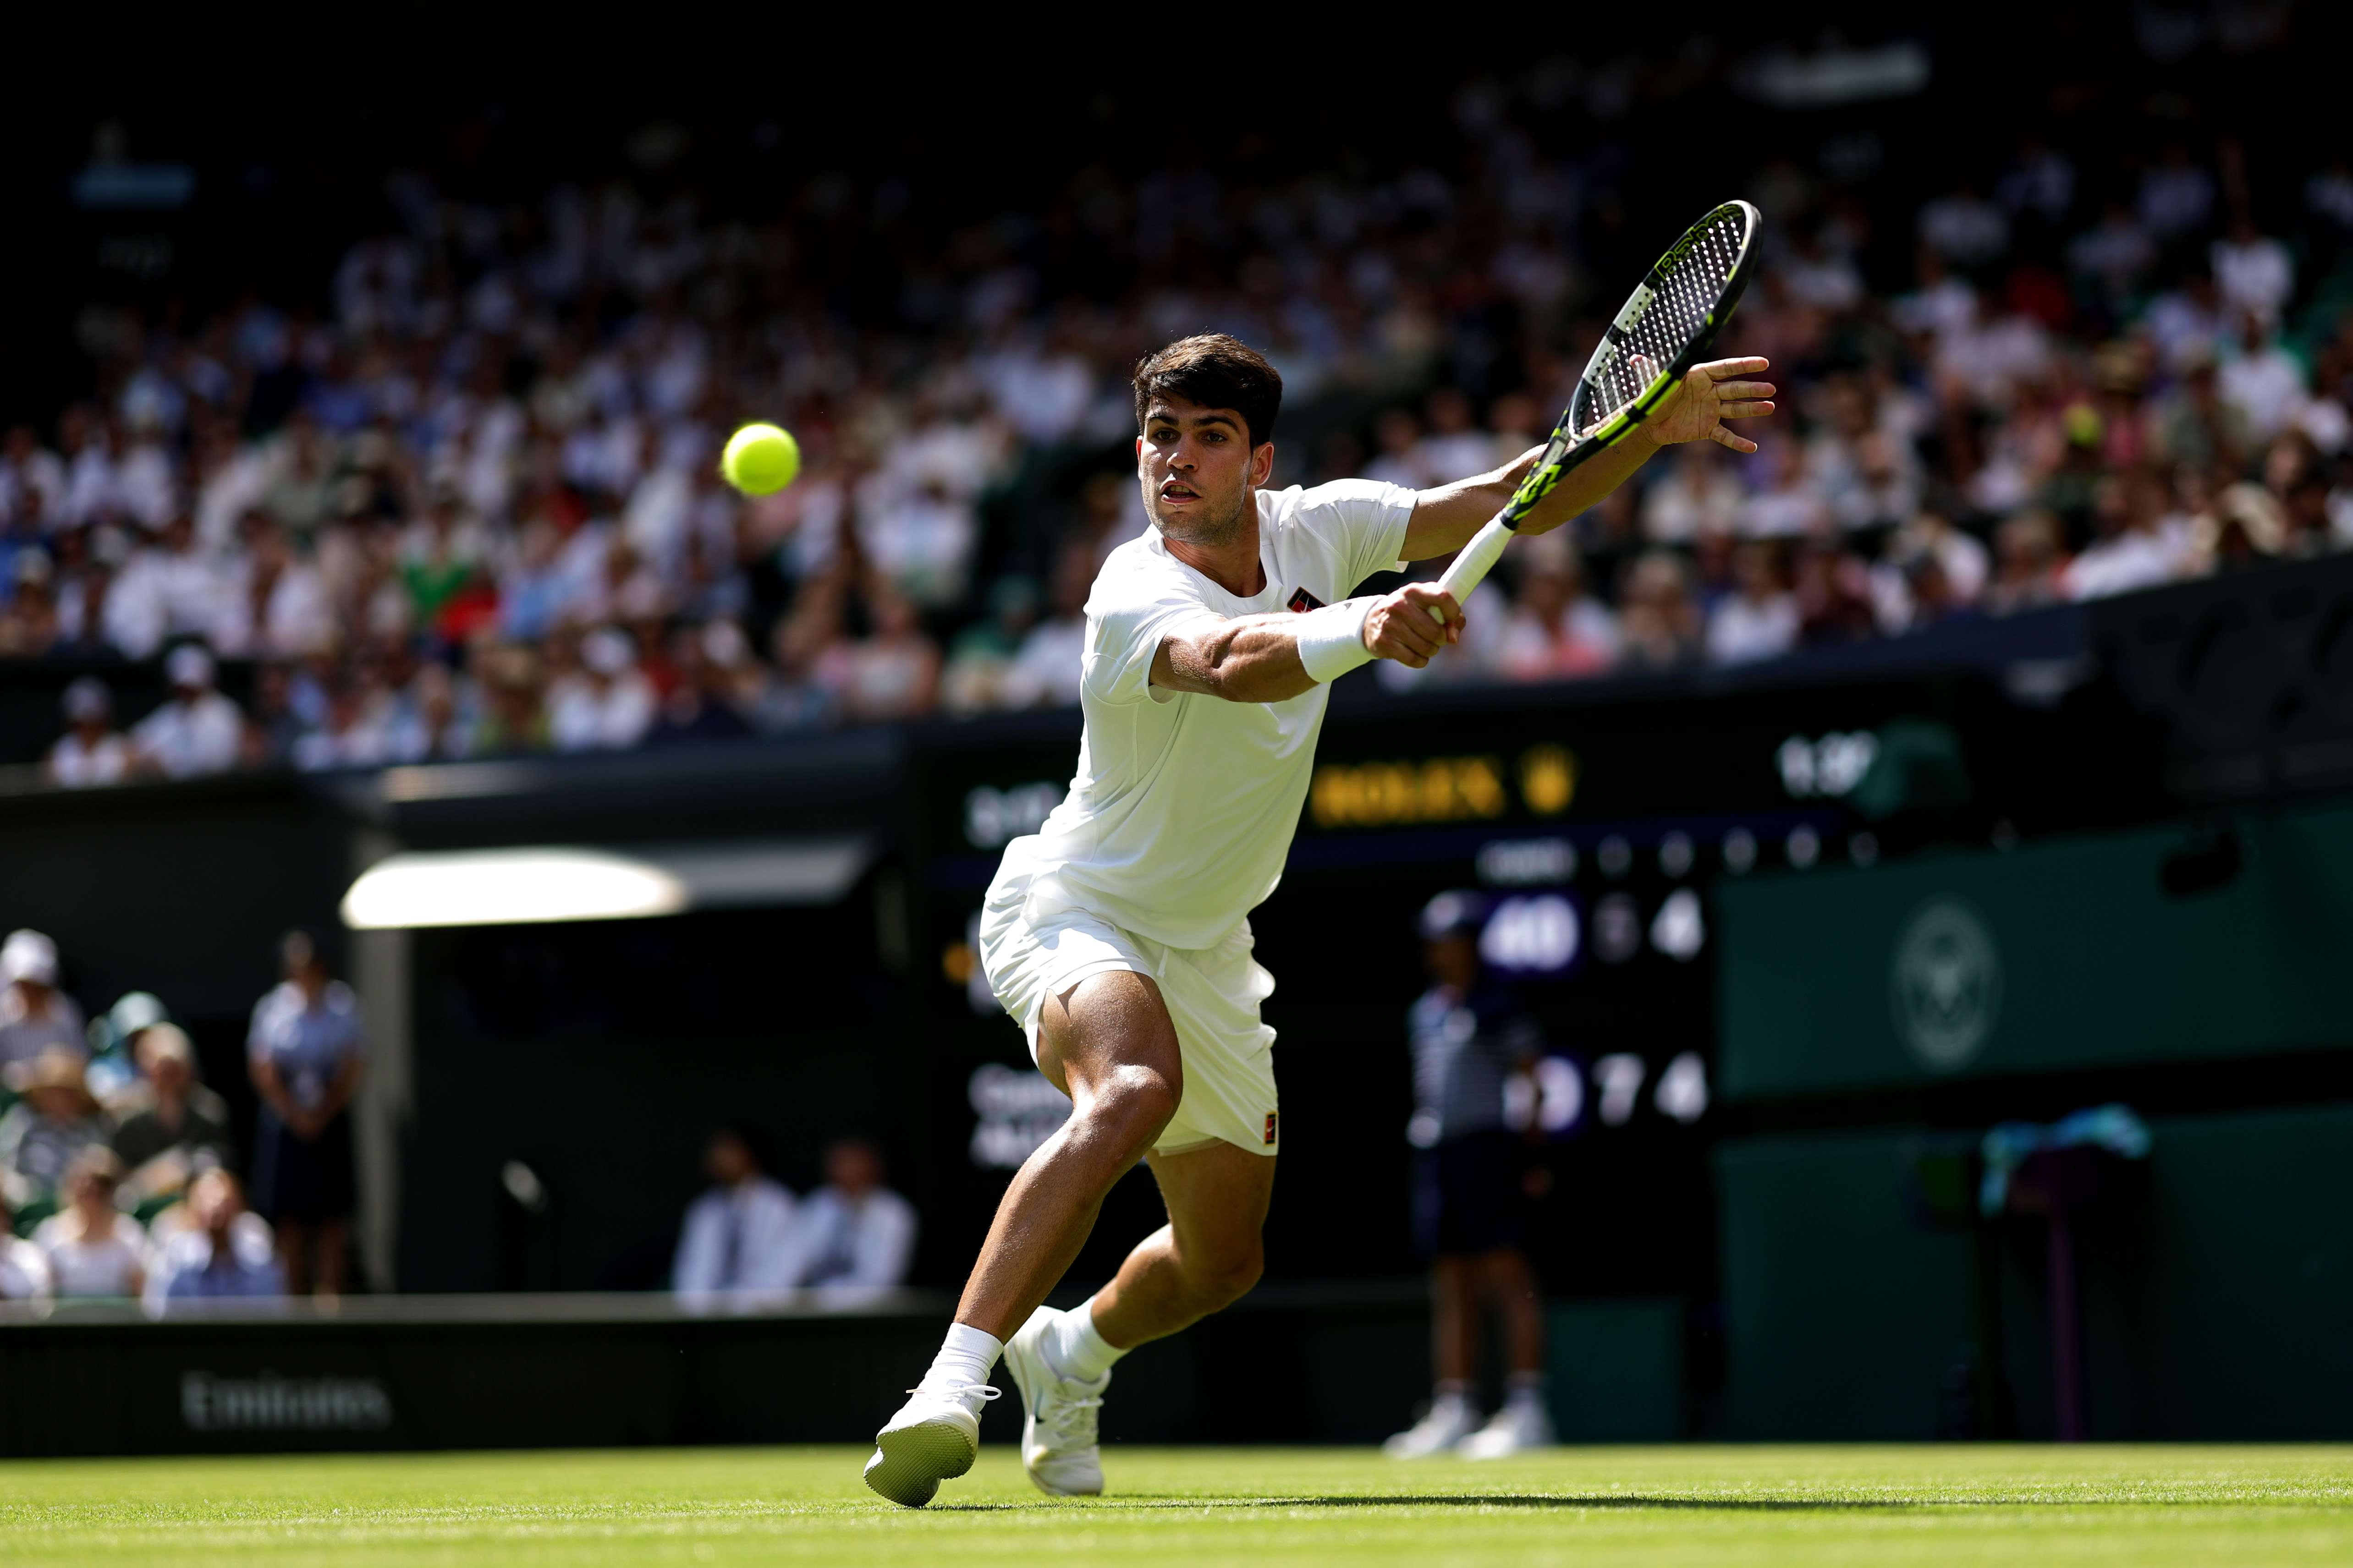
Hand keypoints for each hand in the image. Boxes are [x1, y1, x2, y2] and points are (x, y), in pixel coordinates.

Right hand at [1364, 582, 1461, 667]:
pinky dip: (1420, 661)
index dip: (1453, 613)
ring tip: (1425, 645)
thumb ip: (1450, 617)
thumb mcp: (1427, 606)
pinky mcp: (1384, 642)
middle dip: (1442, 639)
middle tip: (1436, 638)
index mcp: (1414, 591)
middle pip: (1436, 632)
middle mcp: (1400, 605)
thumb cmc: (1409, 613)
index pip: (1442, 597)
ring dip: (1431, 651)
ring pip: (1426, 648)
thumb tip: (1454, 638)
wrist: (1372, 621)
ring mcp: (1390, 623)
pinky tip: (1417, 655)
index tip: (1453, 621)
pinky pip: (1414, 659)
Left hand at [1640, 356, 1776, 452]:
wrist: (1649, 423)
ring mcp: (1711, 410)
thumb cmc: (1653, 397)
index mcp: (1700, 375)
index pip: (1726, 368)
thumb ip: (1650, 372)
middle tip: (1770, 389)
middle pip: (1735, 389)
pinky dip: (1737, 442)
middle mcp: (1710, 391)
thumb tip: (1635, 359)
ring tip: (1769, 408)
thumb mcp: (1654, 384)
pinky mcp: (1707, 428)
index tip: (1763, 363)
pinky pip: (1725, 435)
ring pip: (1735, 409)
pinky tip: (1751, 447)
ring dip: (1752, 409)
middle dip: (1753, 389)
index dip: (1744, 365)